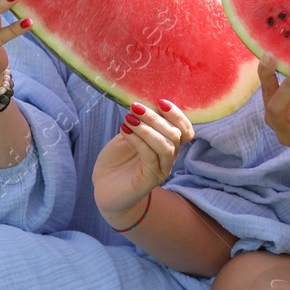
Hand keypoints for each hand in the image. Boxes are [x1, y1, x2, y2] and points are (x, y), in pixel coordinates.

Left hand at [93, 98, 195, 222]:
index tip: (160, 102)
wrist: (103, 187)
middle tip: (135, 108)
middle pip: (175, 135)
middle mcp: (169, 158)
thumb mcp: (128, 135)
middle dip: (155, 118)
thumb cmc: (116, 160)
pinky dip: (137, 140)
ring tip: (129, 118)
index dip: (177, 115)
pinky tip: (124, 129)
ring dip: (147, 129)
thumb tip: (143, 103)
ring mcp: (160, 170)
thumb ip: (139, 122)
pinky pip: (150, 157)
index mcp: (168, 145)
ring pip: (166, 147)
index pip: (185, 130)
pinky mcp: (148, 180)